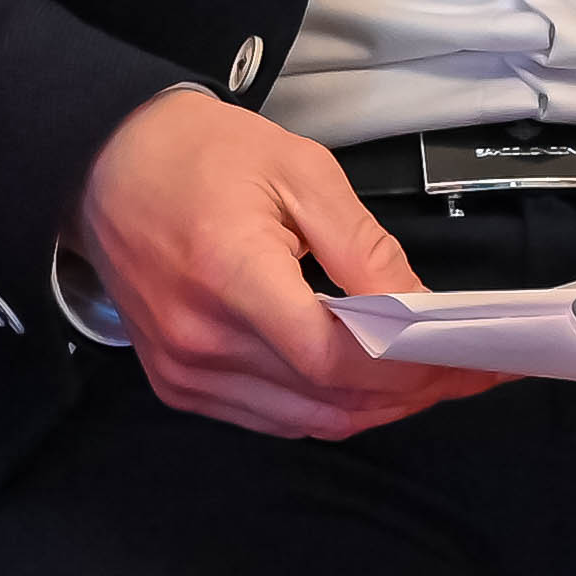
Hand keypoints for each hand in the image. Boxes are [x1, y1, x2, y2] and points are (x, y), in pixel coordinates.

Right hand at [70, 85, 460, 441]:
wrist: (103, 161)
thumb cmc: (199, 154)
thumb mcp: (299, 171)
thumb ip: (364, 247)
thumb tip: (419, 310)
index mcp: (229, 275)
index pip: (333, 359)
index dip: (410, 369)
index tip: (472, 359)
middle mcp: (199, 339)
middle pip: (328, 401)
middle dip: (411, 392)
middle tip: (469, 370)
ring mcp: (183, 370)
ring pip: (306, 421)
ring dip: (374, 407)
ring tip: (427, 377)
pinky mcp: (177, 383)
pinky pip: (270, 419)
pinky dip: (325, 409)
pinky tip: (362, 382)